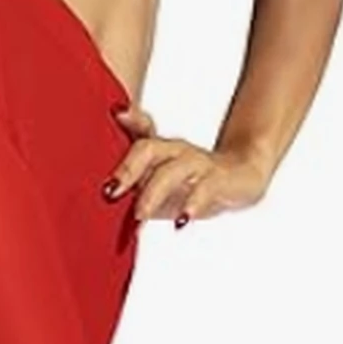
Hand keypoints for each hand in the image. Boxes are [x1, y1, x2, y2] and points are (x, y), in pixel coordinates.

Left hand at [105, 103, 271, 225]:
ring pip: (173, 169)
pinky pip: (205, 188)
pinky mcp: (219, 180)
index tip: (109, 123)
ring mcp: (198, 163)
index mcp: (157, 150)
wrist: (241, 177)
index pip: (135, 134)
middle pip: (148, 149)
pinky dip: (193, 204)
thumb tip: (101, 191)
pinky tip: (182, 221)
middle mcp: (175, 151)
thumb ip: (128, 184)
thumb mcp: (155, 181)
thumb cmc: (188, 183)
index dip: (124, 126)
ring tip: (140, 216)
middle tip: (110, 193)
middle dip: (127, 170)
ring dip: (153, 192)